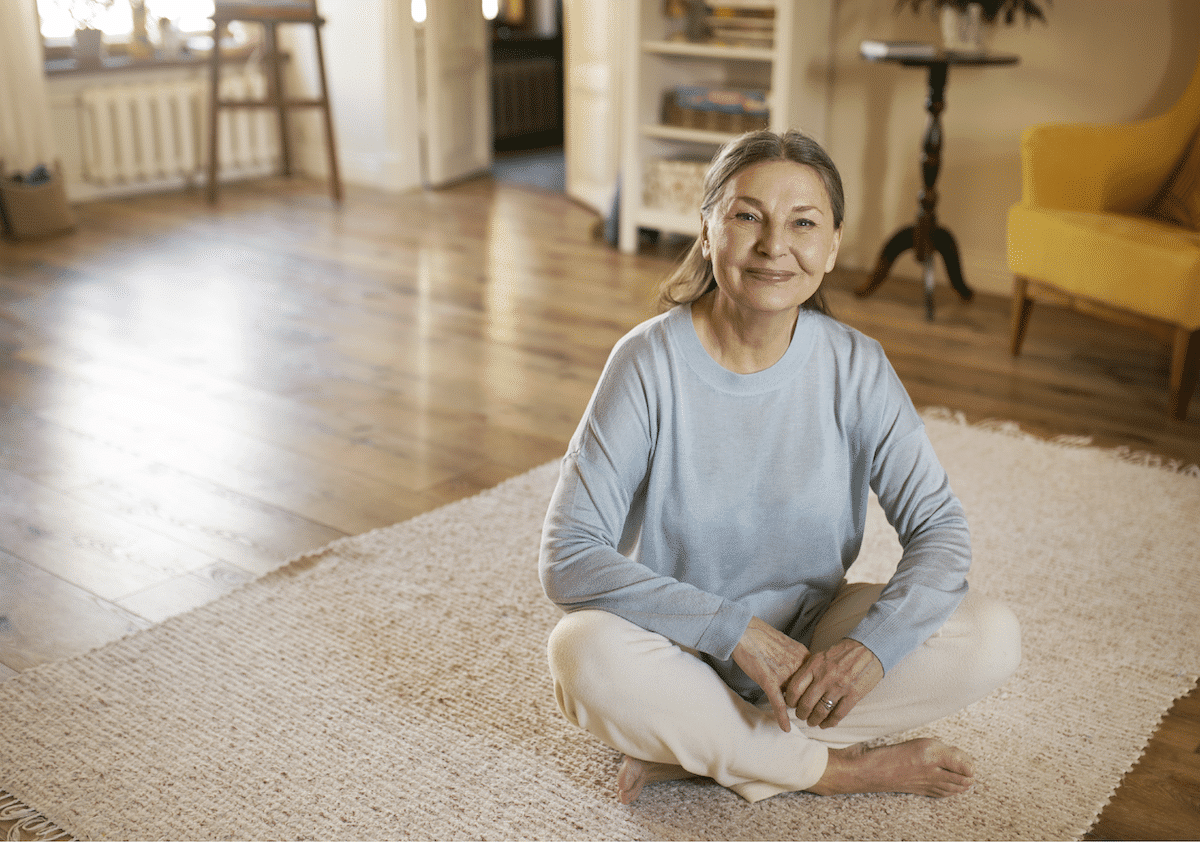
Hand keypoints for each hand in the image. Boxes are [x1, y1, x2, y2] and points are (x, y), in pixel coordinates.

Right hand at [732, 616, 809, 731]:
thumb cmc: (761, 636)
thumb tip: (800, 674)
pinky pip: (779, 703)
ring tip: (803, 720)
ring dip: (798, 710)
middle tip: (810, 713)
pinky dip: (782, 717)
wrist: (743, 631)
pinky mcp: (769, 680)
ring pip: (795, 699)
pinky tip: (786, 728)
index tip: (819, 700)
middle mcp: (798, 665)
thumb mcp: (787, 645)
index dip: (816, 692)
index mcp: (804, 656)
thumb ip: (797, 660)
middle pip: (809, 692)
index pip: (817, 680)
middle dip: (809, 704)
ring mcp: (784, 674)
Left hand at [784, 638, 883, 728]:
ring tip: (813, 722)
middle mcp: (825, 676)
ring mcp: (840, 686)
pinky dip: (830, 722)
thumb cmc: (842, 653)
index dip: (790, 700)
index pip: (795, 688)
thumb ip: (809, 671)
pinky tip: (826, 724)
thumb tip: (796, 688)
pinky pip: (838, 714)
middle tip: (801, 716)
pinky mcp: (854, 694)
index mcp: (815, 665)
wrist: (869, 648)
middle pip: (806, 703)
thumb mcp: (822, 656)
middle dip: (801, 714)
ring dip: (814, 720)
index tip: (791, 704)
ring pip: (821, 711)